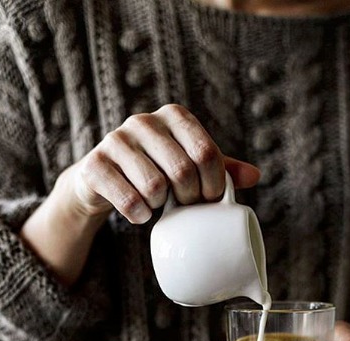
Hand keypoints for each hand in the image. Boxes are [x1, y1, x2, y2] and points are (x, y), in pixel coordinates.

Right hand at [68, 104, 259, 222]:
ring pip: (155, 187)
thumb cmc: (156, 170)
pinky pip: (128, 200)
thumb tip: (255, 176)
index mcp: (174, 116)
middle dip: (189, 199)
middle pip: (182, 171)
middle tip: (185, 206)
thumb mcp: (189, 164)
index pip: (206, 152)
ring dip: (161, 207)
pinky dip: (139, 215)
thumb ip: (220, 167)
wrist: (103, 180)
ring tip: (159, 205)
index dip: (214, 185)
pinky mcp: (94, 165)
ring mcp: (115, 141)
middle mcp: (143, 121)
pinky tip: (140, 214)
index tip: (210, 200)